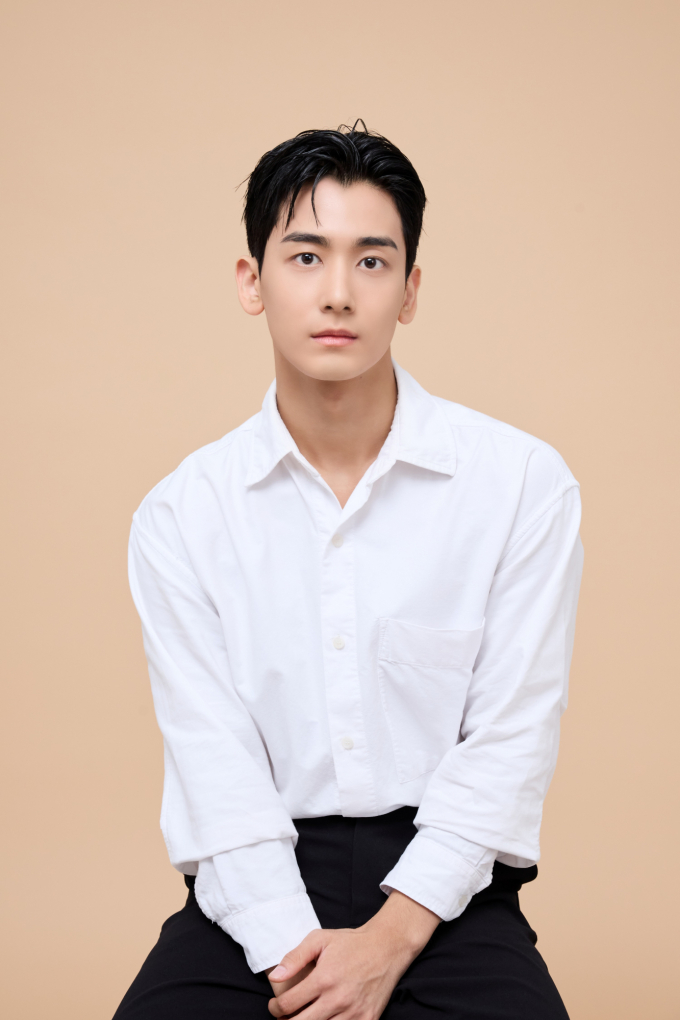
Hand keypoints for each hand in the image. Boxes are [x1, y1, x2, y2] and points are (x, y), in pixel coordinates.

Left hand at [266, 891, 439, 1019]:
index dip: (275, 1008)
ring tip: (302, 1018)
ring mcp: (354, 1013)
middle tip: (283, 1017)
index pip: (288, 1004)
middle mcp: (338, 999)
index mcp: (324, 979)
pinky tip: (324, 1019)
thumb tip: (275, 977)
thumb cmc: (351, 943)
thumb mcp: (320, 939)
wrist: (386, 947)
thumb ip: (295, 957)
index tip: (274, 1005)